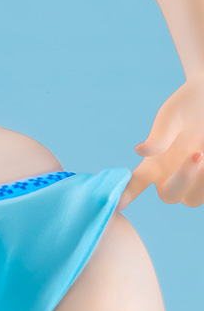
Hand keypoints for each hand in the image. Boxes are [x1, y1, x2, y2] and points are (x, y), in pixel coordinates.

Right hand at [116, 75, 203, 210]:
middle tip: (198, 155)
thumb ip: (160, 137)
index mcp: (155, 161)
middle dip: (182, 179)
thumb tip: (139, 151)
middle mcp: (169, 173)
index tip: (116, 205)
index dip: (127, 193)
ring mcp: (190, 179)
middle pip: (168, 195)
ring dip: (200, 183)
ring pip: (191, 199)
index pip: (137, 181)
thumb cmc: (188, 104)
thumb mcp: (172, 117)